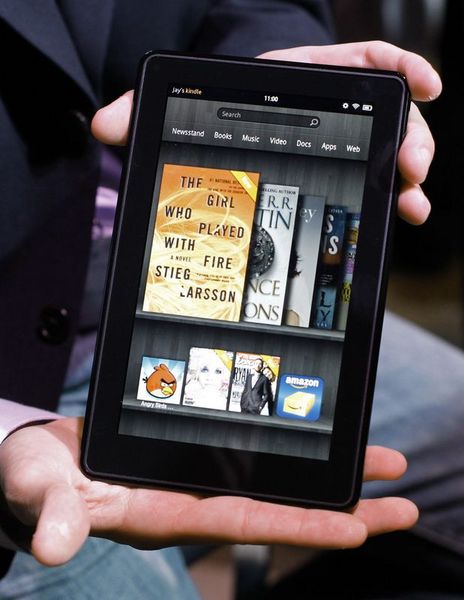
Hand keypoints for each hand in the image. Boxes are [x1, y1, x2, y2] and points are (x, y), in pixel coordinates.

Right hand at [0, 418, 416, 565]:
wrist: (40, 462)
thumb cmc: (40, 479)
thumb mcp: (42, 490)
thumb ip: (54, 512)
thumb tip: (54, 542)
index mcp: (165, 512)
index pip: (245, 522)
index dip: (300, 526)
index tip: (357, 527)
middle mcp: (193, 498)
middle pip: (279, 506)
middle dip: (342, 508)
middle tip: (402, 503)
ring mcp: (196, 477)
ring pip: (275, 478)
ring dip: (327, 475)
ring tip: (380, 465)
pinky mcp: (191, 455)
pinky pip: (252, 455)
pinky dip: (289, 452)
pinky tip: (314, 444)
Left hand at [92, 41, 440, 225]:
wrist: (221, 129)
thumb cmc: (212, 111)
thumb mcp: (183, 106)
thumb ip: (144, 108)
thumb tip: (105, 125)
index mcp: (301, 82)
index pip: (358, 63)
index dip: (396, 68)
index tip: (422, 84)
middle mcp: (327, 109)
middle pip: (383, 114)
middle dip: (408, 138)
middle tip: (410, 166)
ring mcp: (335, 142)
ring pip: (383, 151)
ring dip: (404, 174)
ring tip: (410, 200)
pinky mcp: (332, 171)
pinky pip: (369, 179)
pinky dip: (389, 192)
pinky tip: (401, 211)